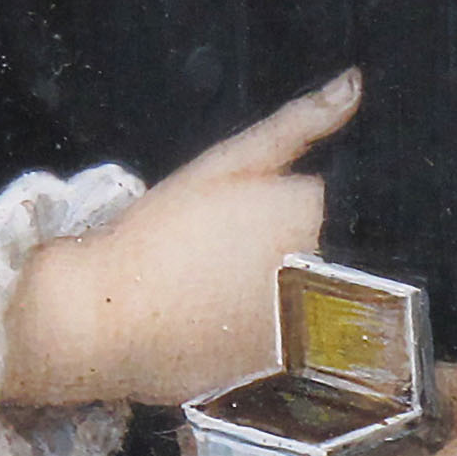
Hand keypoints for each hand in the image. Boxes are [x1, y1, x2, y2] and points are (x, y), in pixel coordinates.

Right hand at [1, 67, 360, 406]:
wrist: (102, 317)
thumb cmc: (160, 230)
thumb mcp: (227, 161)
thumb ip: (299, 123)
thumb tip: (354, 81)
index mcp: (306, 214)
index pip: (308, 203)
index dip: (265, 206)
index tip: (223, 218)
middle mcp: (315, 273)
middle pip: (307, 250)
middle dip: (272, 248)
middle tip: (210, 257)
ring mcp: (298, 330)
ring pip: (297, 299)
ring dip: (266, 295)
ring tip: (206, 294)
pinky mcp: (278, 374)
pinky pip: (280, 348)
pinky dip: (254, 340)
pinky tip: (210, 331)